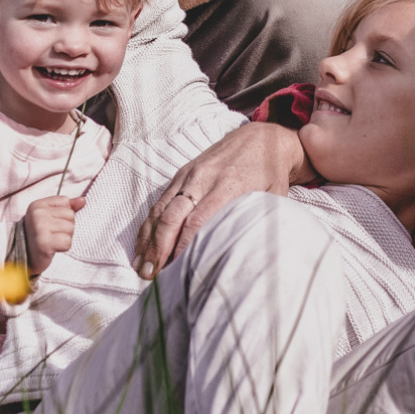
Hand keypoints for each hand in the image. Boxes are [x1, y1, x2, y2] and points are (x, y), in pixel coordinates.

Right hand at [23, 194, 86, 274]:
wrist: (23, 256)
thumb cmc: (39, 234)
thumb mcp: (49, 216)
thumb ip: (67, 207)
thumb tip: (83, 200)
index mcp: (38, 205)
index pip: (66, 202)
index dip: (63, 215)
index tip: (51, 223)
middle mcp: (37, 214)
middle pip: (70, 215)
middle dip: (66, 227)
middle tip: (52, 234)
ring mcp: (39, 228)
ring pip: (70, 228)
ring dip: (65, 237)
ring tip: (52, 241)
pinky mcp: (44, 243)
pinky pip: (67, 242)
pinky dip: (63, 247)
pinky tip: (53, 248)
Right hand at [134, 123, 312, 278]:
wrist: (259, 138)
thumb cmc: (270, 173)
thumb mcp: (273, 196)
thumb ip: (257, 220)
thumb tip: (248, 256)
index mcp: (228, 185)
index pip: (199, 220)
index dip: (185, 246)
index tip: (177, 270)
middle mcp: (203, 178)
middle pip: (173, 216)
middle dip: (159, 247)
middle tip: (151, 275)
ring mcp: (188, 175)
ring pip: (160, 210)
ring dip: (148, 240)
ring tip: (141, 268)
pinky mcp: (180, 174)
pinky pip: (159, 202)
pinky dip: (148, 227)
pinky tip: (142, 248)